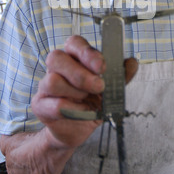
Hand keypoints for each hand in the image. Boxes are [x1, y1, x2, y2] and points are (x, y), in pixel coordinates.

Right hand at [31, 35, 137, 149]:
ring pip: (52, 81)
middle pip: (56, 58)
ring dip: (75, 91)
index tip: (102, 66)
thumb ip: (119, 76)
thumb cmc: (90, 104)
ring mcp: (45, 87)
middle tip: (99, 86)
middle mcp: (57, 69)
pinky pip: (53, 104)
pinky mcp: (40, 106)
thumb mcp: (109, 90)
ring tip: (88, 99)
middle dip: (80, 73)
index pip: (74, 43)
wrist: (76, 130)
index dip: (87, 52)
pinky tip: (83, 112)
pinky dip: (72, 109)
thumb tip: (132, 62)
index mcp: (73, 58)